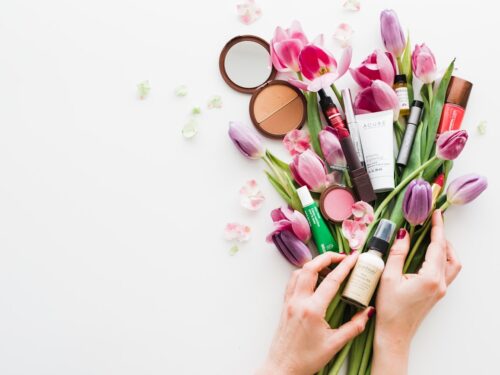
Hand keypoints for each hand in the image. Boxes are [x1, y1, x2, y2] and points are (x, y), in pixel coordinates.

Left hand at [257, 251, 373, 374]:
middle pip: (311, 268)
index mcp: (313, 310)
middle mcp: (299, 301)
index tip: (354, 258)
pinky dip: (303, 273)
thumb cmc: (306, 359)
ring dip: (313, 264)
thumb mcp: (334, 344)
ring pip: (299, 272)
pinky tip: (312, 278)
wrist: (282, 368)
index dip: (345, 266)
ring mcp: (289, 301)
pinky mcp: (285, 305)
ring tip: (328, 265)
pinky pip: (293, 282)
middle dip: (327, 257)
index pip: (331, 281)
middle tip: (341, 256)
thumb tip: (367, 312)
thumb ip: (353, 326)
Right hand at [372, 210, 461, 374]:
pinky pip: (446, 271)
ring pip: (452, 263)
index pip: (438, 246)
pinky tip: (428, 255)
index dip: (437, 227)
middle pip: (449, 253)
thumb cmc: (389, 309)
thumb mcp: (389, 278)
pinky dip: (442, 258)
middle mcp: (440, 283)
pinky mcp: (436, 293)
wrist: (394, 334)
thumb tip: (403, 234)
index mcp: (431, 277)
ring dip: (445, 248)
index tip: (436, 213)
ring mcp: (440, 289)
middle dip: (442, 236)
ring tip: (431, 238)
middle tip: (431, 223)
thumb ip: (397, 254)